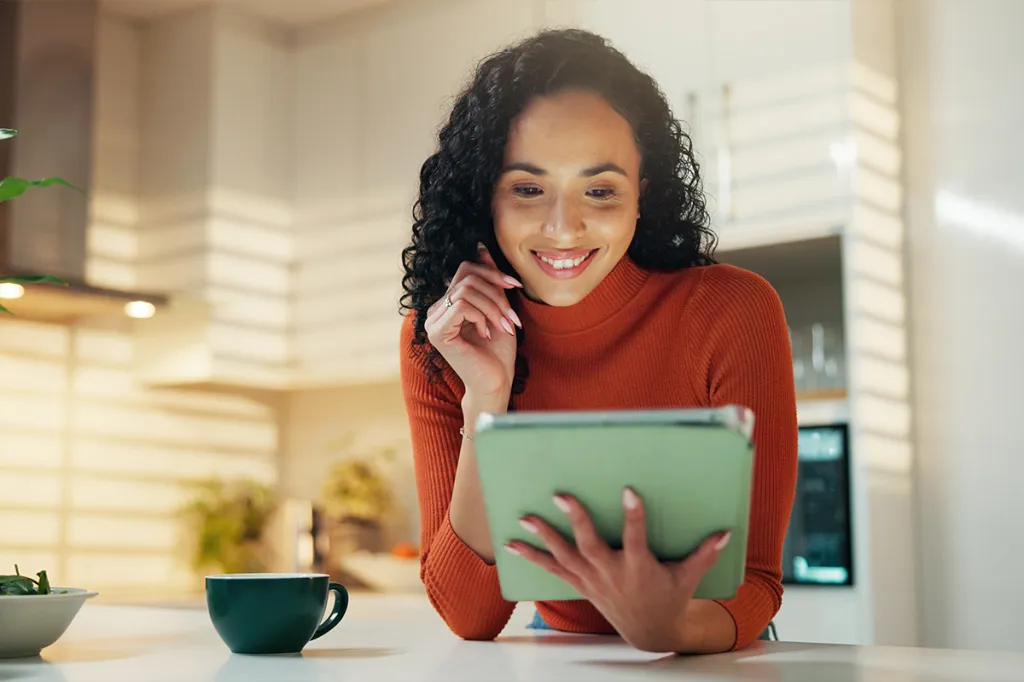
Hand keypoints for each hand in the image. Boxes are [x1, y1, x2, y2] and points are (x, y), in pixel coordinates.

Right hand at [424, 244, 522, 399]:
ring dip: (494, 307)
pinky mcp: (437, 332)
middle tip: (513, 317)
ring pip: (466, 290)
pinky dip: (482, 316)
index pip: (465, 270)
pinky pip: (462, 305)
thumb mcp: (498, 308)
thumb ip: (488, 281)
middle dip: (497, 293)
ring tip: (506, 327)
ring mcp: (433, 322)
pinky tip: (488, 334)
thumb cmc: (498, 352)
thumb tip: (480, 247)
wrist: (495, 383)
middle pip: (466, 276)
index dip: (492, 272)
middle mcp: (435, 310)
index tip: (515, 285)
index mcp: (448, 304)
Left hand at [507, 489, 731, 652]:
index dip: (633, 515)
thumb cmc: (670, 598)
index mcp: (640, 568)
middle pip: (590, 545)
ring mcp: (593, 580)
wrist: (649, 632)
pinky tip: (513, 544)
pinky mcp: (581, 584)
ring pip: (564, 556)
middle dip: (576, 520)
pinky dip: (533, 558)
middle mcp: (612, 574)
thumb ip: (705, 553)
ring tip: (525, 516)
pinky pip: (553, 570)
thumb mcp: (689, 578)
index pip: (636, 538)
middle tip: (561, 495)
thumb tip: (726, 531)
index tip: (629, 490)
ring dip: (544, 536)